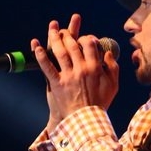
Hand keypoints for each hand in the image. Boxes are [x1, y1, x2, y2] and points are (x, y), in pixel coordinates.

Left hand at [31, 13, 118, 129]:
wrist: (86, 120)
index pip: (89, 44)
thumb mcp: (113, 85)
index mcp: (95, 68)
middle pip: (73, 45)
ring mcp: (68, 76)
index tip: (84, 38)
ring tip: (52, 29)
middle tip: (63, 30)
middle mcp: (81, 69)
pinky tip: (36, 46)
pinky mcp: (57, 83)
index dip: (86, 37)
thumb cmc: (100, 103)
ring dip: (55, 38)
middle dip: (67, 34)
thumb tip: (108, 53)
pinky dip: (41, 56)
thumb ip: (113, 67)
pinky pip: (47, 67)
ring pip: (60, 52)